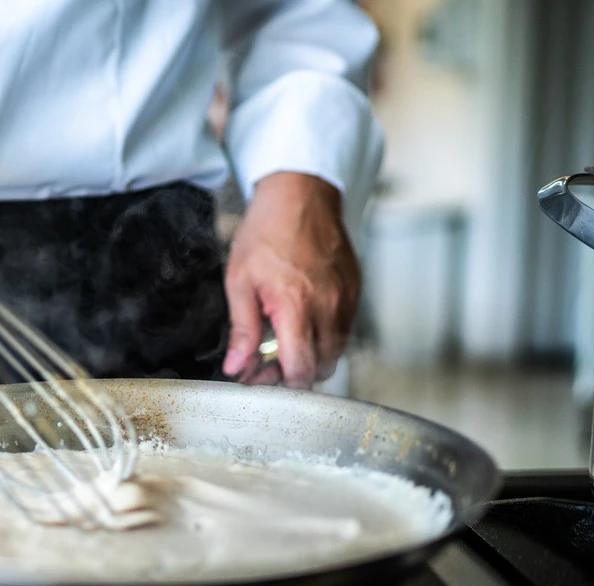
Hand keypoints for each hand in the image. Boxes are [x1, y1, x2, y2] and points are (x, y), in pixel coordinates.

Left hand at [222, 172, 360, 387]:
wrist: (301, 194)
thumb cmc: (267, 231)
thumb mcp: (240, 281)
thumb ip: (242, 330)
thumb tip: (237, 367)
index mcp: (296, 305)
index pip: (300, 369)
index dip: (279, 382)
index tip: (259, 376)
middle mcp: (328, 306)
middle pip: (320, 368)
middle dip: (294, 373)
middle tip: (268, 361)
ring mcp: (346, 299)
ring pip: (335, 352)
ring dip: (311, 356)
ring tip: (284, 339)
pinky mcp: (355, 291)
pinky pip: (344, 329)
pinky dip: (325, 335)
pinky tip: (303, 320)